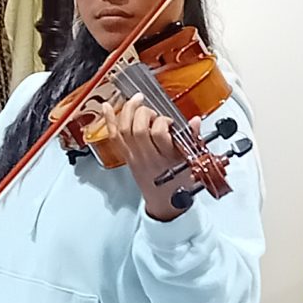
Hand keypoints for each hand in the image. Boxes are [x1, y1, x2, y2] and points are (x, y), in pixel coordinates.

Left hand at [111, 94, 190, 220]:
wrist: (164, 202)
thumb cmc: (178, 183)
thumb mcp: (191, 162)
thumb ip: (193, 139)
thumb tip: (194, 121)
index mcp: (166, 159)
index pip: (158, 133)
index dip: (162, 121)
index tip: (169, 122)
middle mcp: (147, 157)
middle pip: (137, 129)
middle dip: (144, 113)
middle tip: (153, 113)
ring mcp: (134, 157)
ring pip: (123, 130)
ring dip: (128, 110)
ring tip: (136, 100)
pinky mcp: (126, 157)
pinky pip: (114, 137)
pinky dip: (109, 120)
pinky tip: (108, 106)